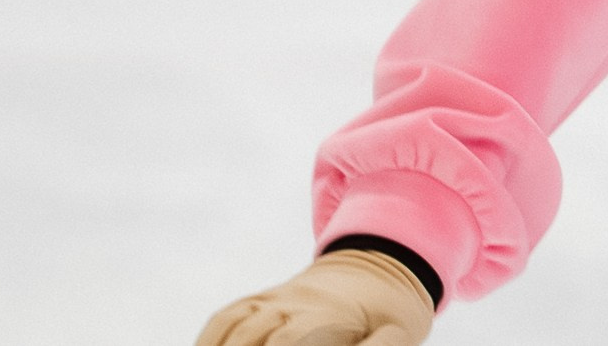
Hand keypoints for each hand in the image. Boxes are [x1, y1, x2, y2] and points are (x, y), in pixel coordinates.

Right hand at [194, 249, 436, 345]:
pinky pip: (225, 319)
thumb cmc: (390, 313)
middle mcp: (295, 304)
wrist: (380, 268)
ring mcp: (274, 300)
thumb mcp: (399, 333)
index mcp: (329, 316)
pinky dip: (208, 341)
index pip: (289, 341)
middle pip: (251, 338)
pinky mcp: (260, 300)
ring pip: (233, 327)